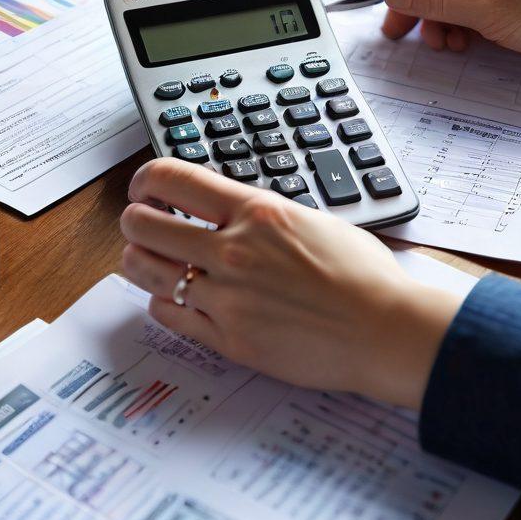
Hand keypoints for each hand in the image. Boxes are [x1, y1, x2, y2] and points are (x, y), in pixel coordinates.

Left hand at [120, 158, 460, 408]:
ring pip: (145, 271)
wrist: (385, 331)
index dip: (146, 180)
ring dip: (139, 259)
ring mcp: (226, 298)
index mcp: (257, 213)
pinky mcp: (228, 340)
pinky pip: (168, 316)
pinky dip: (162, 302)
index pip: (171, 179)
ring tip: (148, 258)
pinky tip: (175, 297)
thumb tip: (233, 212)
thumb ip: (263, 216)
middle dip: (135, 220)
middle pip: (143, 224)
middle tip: (143, 223)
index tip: (146, 187)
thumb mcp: (314, 220)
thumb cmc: (364, 276)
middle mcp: (233, 251)